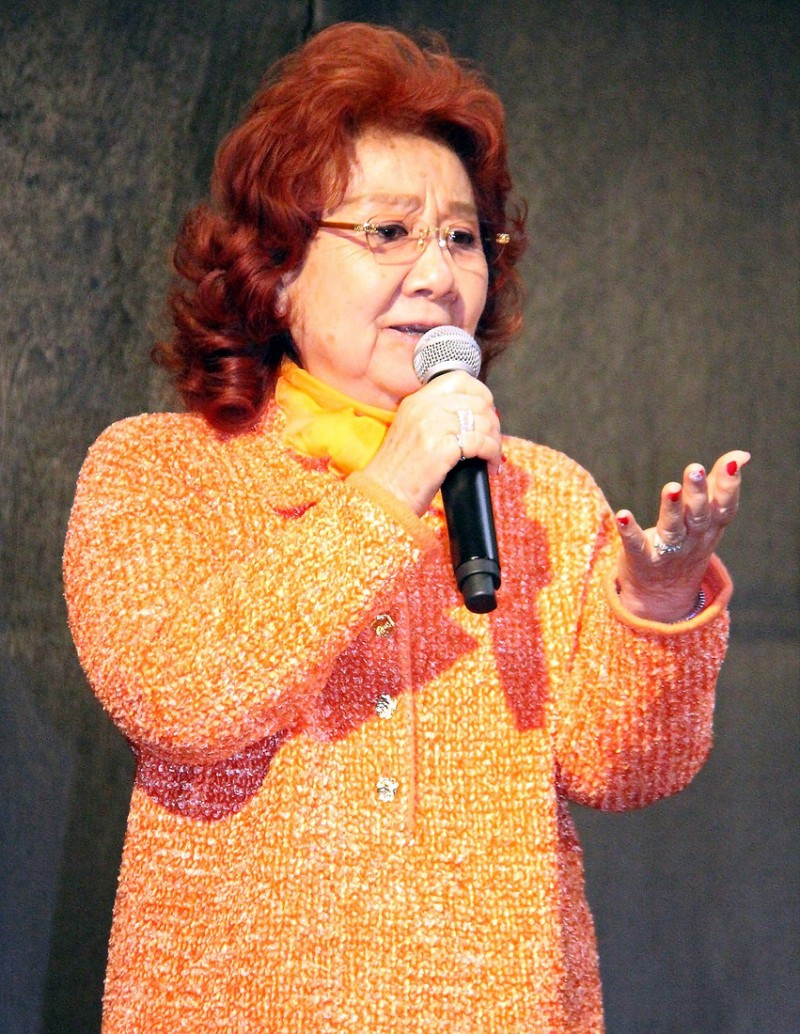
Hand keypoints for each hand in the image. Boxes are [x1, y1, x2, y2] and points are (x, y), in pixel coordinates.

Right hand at [361, 370, 501, 515]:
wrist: (383, 495)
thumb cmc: (399, 471)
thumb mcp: (410, 431)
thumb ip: (435, 417)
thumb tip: (473, 416)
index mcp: (416, 401)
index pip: (459, 379)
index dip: (481, 393)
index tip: (487, 410)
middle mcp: (424, 408)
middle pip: (477, 402)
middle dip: (493, 423)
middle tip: (493, 440)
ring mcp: (433, 426)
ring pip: (483, 422)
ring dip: (495, 441)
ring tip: (492, 456)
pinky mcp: (443, 448)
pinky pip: (481, 442)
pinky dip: (492, 454)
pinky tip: (490, 465)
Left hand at [614, 450, 749, 621]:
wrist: (661, 596)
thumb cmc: (686, 545)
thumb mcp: (707, 520)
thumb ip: (719, 485)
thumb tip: (740, 456)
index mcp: (710, 528)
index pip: (724, 507)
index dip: (728, 486)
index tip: (730, 462)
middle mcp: (692, 540)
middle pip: (698, 516)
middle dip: (698, 493)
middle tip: (695, 469)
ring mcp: (668, 552)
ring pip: (672, 529)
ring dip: (671, 508)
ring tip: (671, 487)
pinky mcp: (642, 560)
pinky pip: (636, 545)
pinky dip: (630, 531)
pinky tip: (623, 515)